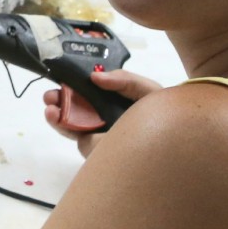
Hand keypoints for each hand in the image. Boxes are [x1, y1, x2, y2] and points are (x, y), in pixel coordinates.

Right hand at [41, 70, 163, 157]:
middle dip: (57, 102)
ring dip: (56, 117)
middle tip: (49, 96)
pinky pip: (78, 141)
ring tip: (49, 108)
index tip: (61, 80)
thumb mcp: (146, 91)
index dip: (72, 86)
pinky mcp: (97, 152)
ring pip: (71, 127)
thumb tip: (94, 76)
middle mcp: (102, 120)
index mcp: (113, 103)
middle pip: (74, 110)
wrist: (178, 142)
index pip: (88, 93)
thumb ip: (123, 80)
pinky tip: (58, 118)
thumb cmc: (164, 115)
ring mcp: (98, 138)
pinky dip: (64, 129)